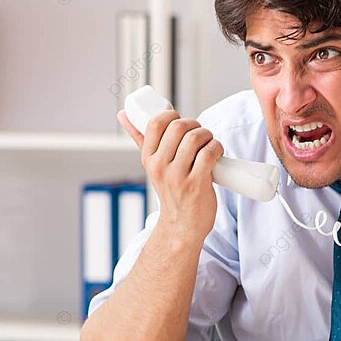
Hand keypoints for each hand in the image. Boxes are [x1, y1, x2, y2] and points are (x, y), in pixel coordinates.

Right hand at [118, 109, 223, 243]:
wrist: (181, 225)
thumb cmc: (170, 191)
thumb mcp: (152, 166)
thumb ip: (139, 139)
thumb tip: (123, 115)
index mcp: (148, 159)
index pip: (155, 123)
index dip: (171, 115)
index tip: (180, 121)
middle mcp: (160, 167)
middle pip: (178, 127)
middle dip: (194, 125)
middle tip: (199, 133)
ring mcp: (178, 176)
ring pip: (195, 138)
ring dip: (207, 135)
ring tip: (208, 143)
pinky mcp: (197, 184)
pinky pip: (209, 153)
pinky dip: (216, 147)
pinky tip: (216, 152)